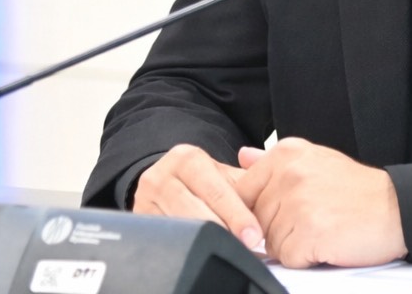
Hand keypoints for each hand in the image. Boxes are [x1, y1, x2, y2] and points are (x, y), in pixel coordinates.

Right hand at [130, 144, 263, 251]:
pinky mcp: (138, 222)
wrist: (164, 185)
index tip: (253, 235)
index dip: (237, 214)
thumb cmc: (202, 183)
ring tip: (228, 251)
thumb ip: (248, 181)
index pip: (215, 189)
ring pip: (180, 228)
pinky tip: (202, 253)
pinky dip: (186, 248)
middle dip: (224, 231)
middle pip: (196, 210)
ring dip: (206, 242)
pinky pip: (165, 239)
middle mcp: (161, 175)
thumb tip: (274, 195)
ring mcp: (144, 200)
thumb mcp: (222, 175)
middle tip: (245, 248)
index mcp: (186, 158)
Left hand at [235, 137, 407, 267]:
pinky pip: (287, 258)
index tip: (285, 211)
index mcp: (287, 154)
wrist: (397, 208)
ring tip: (322, 229)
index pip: (243, 190)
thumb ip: (275, 162)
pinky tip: (327, 242)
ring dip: (293, 244)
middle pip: (255, 219)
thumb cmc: (358, 190)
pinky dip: (306, 258)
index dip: (260, 210)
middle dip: (279, 228)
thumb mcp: (316, 161)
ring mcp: (298, 202)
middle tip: (314, 218)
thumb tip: (243, 156)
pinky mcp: (309, 231)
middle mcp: (289, 173)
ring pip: (270, 241)